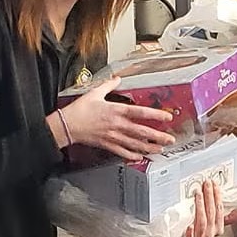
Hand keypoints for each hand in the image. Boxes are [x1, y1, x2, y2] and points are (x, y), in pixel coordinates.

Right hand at [52, 77, 176, 161]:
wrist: (66, 125)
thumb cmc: (79, 110)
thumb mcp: (95, 92)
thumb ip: (109, 85)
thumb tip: (117, 78)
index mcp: (116, 110)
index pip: (141, 113)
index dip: (156, 115)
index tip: (167, 117)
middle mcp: (117, 125)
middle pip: (142, 132)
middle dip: (158, 136)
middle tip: (170, 139)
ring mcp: (113, 137)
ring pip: (135, 144)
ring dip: (149, 148)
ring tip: (160, 150)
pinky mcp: (107, 145)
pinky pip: (122, 152)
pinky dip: (132, 156)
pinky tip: (140, 157)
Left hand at [185, 180, 236, 236]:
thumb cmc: (202, 232)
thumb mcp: (216, 224)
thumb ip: (228, 218)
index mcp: (219, 228)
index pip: (219, 209)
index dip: (217, 196)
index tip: (214, 184)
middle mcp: (211, 233)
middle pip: (211, 212)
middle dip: (209, 196)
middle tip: (206, 184)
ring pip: (202, 221)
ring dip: (200, 205)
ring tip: (198, 193)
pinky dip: (190, 231)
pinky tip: (189, 225)